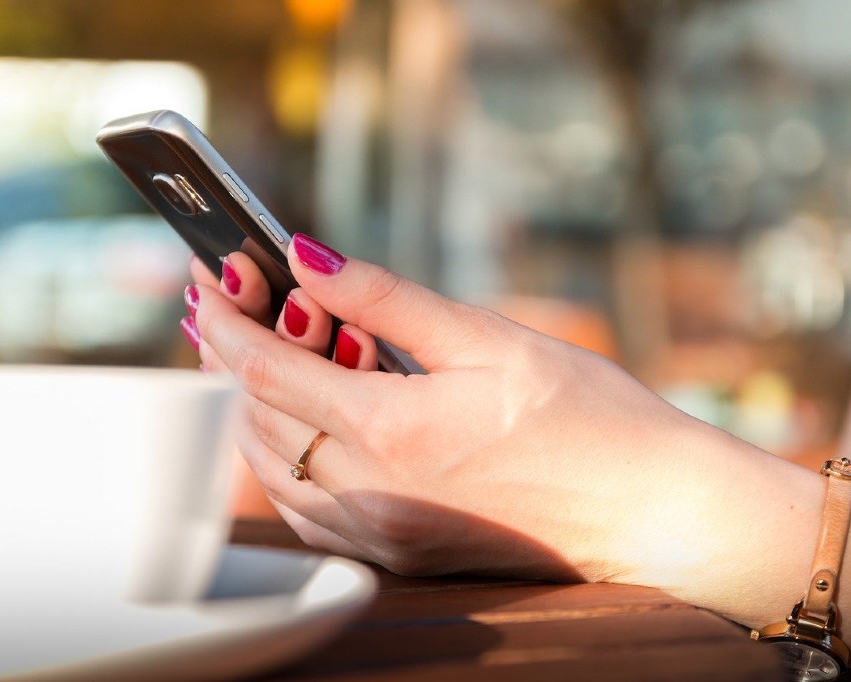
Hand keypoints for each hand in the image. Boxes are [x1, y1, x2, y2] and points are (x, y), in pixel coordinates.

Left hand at [188, 235, 784, 587]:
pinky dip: (284, 456)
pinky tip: (297, 421)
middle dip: (225, 359)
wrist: (646, 509)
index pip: (267, 368)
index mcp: (392, 431)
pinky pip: (307, 507)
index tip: (204, 279)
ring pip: (271, 469)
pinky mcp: (397, 552)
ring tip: (248, 353)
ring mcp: (381, 533)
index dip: (227, 320)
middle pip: (255, 419)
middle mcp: (372, 494)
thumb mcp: (487, 337)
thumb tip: (306, 257)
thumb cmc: (587, 416)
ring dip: (248, 408)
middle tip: (220, 306)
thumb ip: (386, 298)